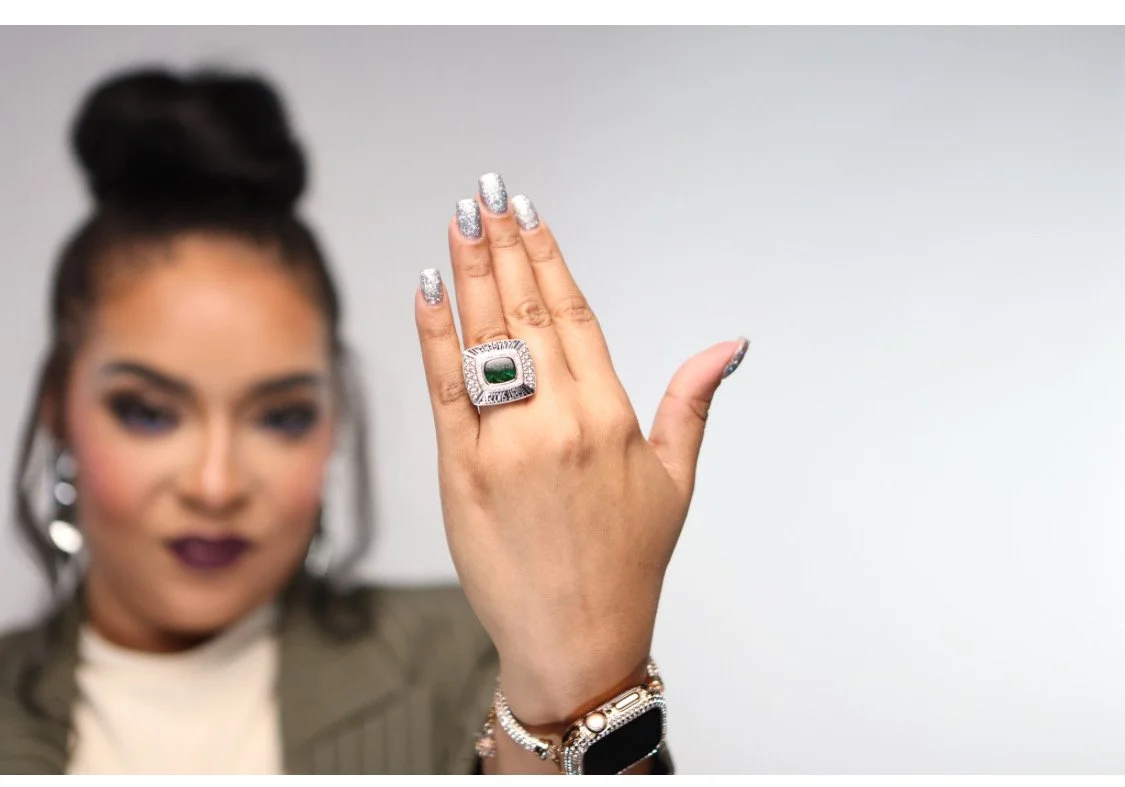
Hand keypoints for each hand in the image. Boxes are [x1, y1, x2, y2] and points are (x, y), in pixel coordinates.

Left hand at [414, 174, 748, 727]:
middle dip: (503, 245)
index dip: (549, 257)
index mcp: (611, 416)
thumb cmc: (628, 564)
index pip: (575, 315)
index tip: (530, 213)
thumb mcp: (676, 481)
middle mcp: (558, 420)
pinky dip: (434, 335)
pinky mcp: (460, 471)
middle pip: (525, 312)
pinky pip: (445, 389)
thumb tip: (729, 345)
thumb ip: (694, 403)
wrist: (578, 640)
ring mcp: (506, 444)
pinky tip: (429, 288)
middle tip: (485, 193)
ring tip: (459, 220)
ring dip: (469, 272)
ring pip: (483, 339)